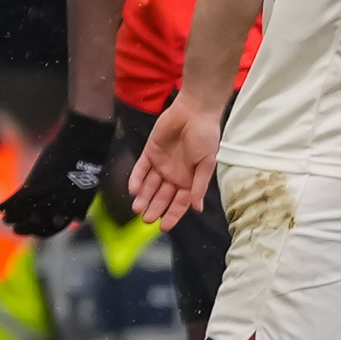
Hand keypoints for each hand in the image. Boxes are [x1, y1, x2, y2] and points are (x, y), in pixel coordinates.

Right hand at [0, 110, 115, 235]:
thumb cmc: (88, 160)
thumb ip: (77, 205)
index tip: (35, 233)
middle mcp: (61, 205)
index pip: (56, 227)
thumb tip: (73, 223)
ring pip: (24, 215)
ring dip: (12, 218)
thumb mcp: (86, 186)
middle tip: (15, 229)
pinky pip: (16, 200)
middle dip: (25, 228)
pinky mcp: (35, 184)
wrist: (84, 140)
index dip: (43, 232)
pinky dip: (6, 205)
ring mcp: (47, 195)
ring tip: (6, 219)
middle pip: (38, 224)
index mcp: (75, 207)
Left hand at [127, 94, 222, 228]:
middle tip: (147, 219)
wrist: (194, 113)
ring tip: (137, 208)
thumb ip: (199, 186)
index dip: (173, 215)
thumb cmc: (206, 137)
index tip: (165, 227)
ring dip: (144, 197)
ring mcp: (161, 164)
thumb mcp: (207, 163)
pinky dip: (136, 179)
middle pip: (162, 196)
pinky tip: (133, 190)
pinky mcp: (150, 153)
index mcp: (190, 179)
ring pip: (150, 186)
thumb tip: (198, 208)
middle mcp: (175, 174)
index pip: (180, 202)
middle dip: (155, 208)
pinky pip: (140, 169)